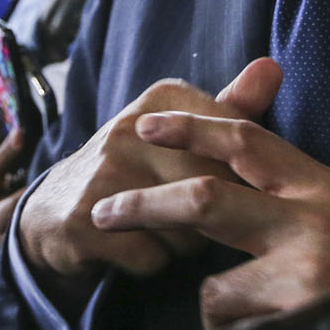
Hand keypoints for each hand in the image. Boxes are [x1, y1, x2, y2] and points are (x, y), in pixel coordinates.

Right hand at [17, 58, 281, 281]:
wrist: (56, 209)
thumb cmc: (141, 167)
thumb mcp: (185, 131)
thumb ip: (234, 105)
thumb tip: (274, 67)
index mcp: (163, 98)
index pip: (232, 144)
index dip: (236, 178)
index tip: (222, 183)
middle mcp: (132, 128)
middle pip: (212, 187)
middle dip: (211, 215)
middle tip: (191, 214)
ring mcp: (104, 173)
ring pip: (185, 228)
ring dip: (183, 243)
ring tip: (161, 228)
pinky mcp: (84, 219)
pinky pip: (152, 258)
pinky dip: (153, 263)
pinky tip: (135, 247)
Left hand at [90, 110, 329, 329]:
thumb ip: (294, 196)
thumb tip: (234, 169)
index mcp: (323, 186)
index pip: (249, 141)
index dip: (192, 127)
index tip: (148, 122)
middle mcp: (315, 216)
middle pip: (208, 197)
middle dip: (146, 204)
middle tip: (104, 209)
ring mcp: (307, 265)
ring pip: (212, 285)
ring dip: (217, 312)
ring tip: (252, 322)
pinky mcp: (299, 310)